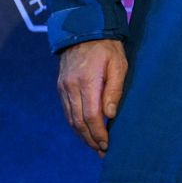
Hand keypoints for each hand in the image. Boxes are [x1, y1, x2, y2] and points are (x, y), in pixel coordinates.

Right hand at [57, 38, 127, 156]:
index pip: (91, 117)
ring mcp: (64, 88)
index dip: (98, 133)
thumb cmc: (108, 48)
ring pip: (71, 118)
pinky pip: (67, 110)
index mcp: (87, 83)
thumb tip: (110, 115)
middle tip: (102, 152)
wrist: (84, 30)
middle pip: (79, 122)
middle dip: (91, 139)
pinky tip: (84, 130)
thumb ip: (114, 90)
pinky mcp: (61, 86)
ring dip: (82, 134)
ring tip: (95, 146)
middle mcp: (71, 88)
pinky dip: (75, 123)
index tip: (107, 145)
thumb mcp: (119, 65)